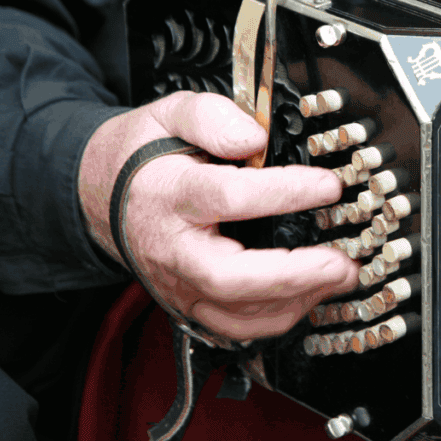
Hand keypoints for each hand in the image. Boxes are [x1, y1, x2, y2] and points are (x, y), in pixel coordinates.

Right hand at [78, 91, 357, 340]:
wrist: (100, 195)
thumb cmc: (144, 155)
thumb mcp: (170, 113)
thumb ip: (213, 117)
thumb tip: (254, 137)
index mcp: (169, 193)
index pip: (227, 196)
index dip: (283, 192)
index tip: (328, 186)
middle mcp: (172, 248)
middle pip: (228, 277)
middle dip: (292, 275)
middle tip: (340, 263)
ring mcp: (178, 283)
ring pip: (235, 314)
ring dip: (295, 301)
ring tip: (339, 276)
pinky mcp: (188, 305)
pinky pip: (234, 327)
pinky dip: (277, 318)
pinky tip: (310, 294)